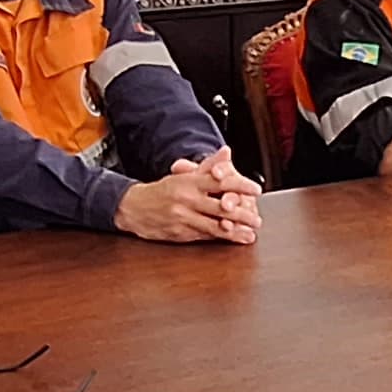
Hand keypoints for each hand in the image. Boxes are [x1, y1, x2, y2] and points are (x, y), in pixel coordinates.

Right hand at [115, 153, 263, 244]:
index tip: (256, 190)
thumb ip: (208, 165)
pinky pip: (204, 236)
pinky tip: (234, 239)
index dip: (240, 185)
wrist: (134, 207)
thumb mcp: (184, 175)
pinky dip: (220, 238)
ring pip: (213, 226)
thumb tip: (227, 152)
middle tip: (257, 219)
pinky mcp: (180, 233)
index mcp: (189, 182)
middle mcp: (187, 199)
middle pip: (220, 207)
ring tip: (250, 234)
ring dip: (235, 231)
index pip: (219, 181)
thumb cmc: (164, 190)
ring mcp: (183, 218)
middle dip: (242, 214)